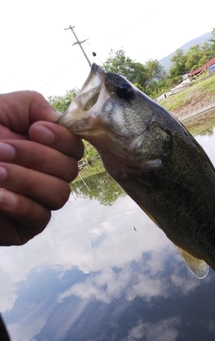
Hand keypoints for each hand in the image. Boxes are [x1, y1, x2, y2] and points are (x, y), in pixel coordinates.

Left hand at [0, 91, 82, 245]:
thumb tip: (60, 121)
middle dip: (37, 157)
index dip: (62, 139)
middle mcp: (47, 175)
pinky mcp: (26, 227)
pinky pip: (40, 217)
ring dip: (27, 179)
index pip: (74, 147)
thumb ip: (34, 106)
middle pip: (69, 171)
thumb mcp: (0, 109)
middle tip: (1, 150)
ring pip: (59, 194)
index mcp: (44, 148)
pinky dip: (20, 204)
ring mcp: (39, 202)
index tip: (35, 130)